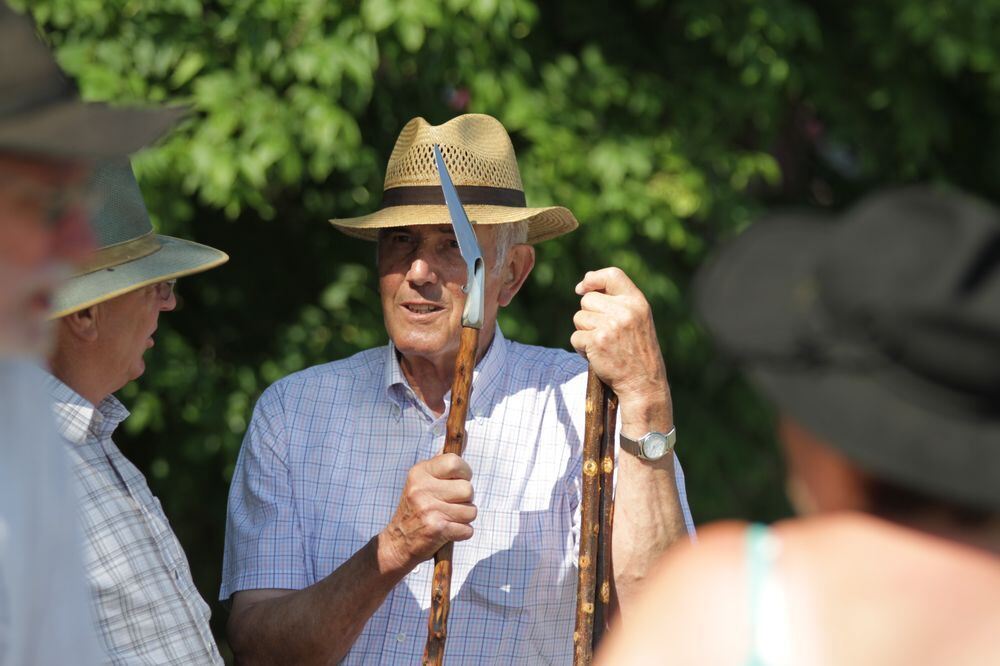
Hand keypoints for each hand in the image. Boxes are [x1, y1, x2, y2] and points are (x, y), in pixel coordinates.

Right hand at [379, 453, 476, 572]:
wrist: (397, 541)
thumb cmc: (417, 507)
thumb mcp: (423, 479)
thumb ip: (444, 459)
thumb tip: (464, 434)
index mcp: (420, 472)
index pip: (455, 462)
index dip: (464, 473)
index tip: (457, 481)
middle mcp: (422, 488)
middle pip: (468, 489)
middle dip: (465, 500)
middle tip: (450, 504)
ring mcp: (428, 509)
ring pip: (471, 511)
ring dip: (464, 518)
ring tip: (448, 518)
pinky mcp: (436, 529)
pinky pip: (468, 529)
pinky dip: (462, 533)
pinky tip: (447, 531)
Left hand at [571, 267, 672, 435]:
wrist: (643, 383)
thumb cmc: (637, 352)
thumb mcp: (637, 320)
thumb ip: (616, 301)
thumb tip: (583, 284)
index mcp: (637, 302)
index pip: (612, 275)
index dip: (593, 279)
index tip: (581, 288)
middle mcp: (625, 310)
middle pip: (588, 300)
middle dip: (589, 316)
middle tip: (604, 334)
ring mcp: (610, 325)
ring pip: (579, 318)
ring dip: (585, 333)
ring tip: (603, 346)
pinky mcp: (597, 341)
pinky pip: (575, 337)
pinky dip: (581, 349)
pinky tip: (597, 356)